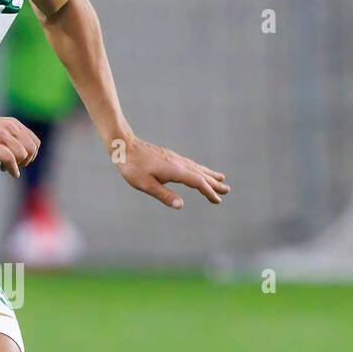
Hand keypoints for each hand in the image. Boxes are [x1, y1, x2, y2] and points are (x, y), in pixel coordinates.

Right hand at [0, 112, 40, 178]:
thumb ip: (9, 135)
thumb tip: (20, 152)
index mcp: (13, 123)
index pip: (35, 141)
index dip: (31, 155)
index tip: (21, 161)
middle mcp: (10, 127)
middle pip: (31, 149)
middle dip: (27, 161)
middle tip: (16, 166)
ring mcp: (1, 136)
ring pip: (22, 154)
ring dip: (17, 165)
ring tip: (5, 168)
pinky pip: (10, 159)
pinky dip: (12, 169)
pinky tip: (9, 173)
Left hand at [115, 136, 229, 209]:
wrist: (124, 145)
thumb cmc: (132, 167)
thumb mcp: (145, 185)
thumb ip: (164, 195)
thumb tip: (180, 205)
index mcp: (175, 170)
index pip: (198, 182)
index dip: (209, 192)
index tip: (218, 200)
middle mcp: (179, 163)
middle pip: (201, 174)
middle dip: (214, 183)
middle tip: (227, 190)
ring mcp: (175, 158)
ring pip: (197, 167)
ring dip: (209, 174)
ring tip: (221, 177)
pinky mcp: (169, 157)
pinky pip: (190, 164)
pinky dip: (199, 169)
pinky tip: (198, 170)